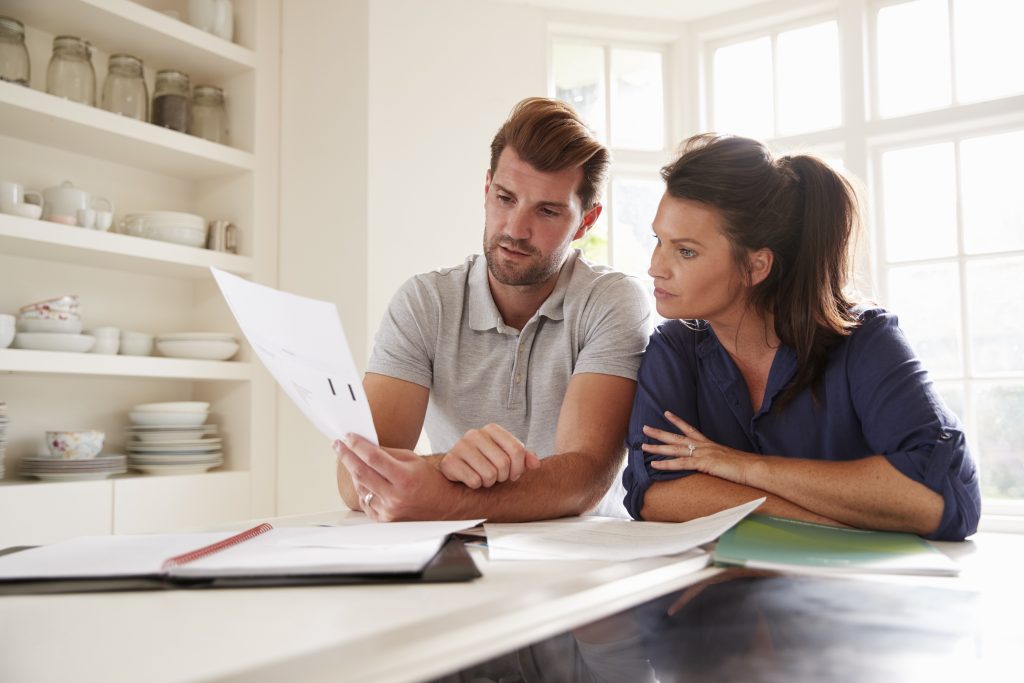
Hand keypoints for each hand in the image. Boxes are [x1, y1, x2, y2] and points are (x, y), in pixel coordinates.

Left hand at [334, 434, 463, 520]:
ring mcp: (388, 511)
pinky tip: (363, 480)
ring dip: (353, 472)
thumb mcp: (413, 460)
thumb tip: (365, 445)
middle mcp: (395, 497)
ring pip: (360, 487)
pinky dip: (362, 489)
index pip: (373, 458)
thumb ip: (388, 453)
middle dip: (346, 456)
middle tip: (337, 445)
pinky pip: (364, 502)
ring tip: (351, 460)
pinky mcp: (384, 520)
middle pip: (361, 473)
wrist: (444, 505)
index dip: (357, 446)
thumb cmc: (430, 481)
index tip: (347, 437)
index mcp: (404, 478)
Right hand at [439, 423, 540, 487]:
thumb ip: (524, 457)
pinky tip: (471, 478)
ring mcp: (460, 446)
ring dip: (489, 482)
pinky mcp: (449, 461)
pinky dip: (476, 486)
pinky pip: (474, 481)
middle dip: (503, 476)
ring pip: (489, 474)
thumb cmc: (485, 461)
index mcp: (492, 429)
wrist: (455, 466)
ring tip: (483, 478)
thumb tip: (536, 464)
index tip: (514, 474)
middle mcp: (475, 434)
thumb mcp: (506, 455)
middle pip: (504, 463)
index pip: (517, 449)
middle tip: (497, 477)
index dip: (519, 467)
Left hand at [642, 411, 760, 485]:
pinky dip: (666, 464)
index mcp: (709, 444)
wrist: (754, 468)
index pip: (690, 429)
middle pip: (677, 437)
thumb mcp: (726, 461)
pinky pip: (681, 463)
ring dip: (657, 447)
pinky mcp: (704, 463)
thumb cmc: (744, 467)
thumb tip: (711, 464)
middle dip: (659, 432)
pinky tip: (654, 465)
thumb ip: (715, 461)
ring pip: (675, 448)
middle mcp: (704, 446)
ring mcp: (703, 454)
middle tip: (644, 428)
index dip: (677, 421)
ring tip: (643, 446)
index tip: (666, 412)